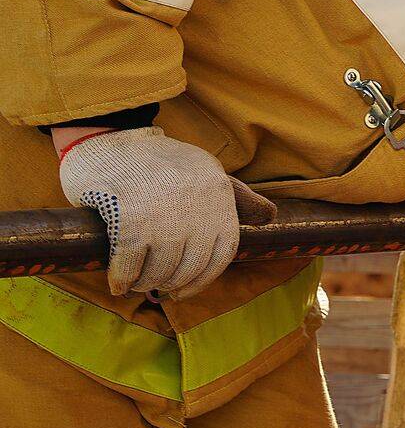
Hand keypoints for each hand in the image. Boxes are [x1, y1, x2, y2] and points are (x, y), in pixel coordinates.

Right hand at [57, 127, 274, 298]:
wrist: (111, 138)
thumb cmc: (160, 162)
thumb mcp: (207, 172)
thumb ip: (237, 197)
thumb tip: (270, 216)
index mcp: (219, 193)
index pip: (223, 251)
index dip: (203, 278)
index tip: (184, 289)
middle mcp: (198, 204)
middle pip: (191, 265)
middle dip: (171, 282)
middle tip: (155, 285)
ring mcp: (164, 212)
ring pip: (161, 269)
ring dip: (147, 283)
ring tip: (137, 282)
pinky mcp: (130, 217)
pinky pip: (130, 264)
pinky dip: (123, 279)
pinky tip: (118, 283)